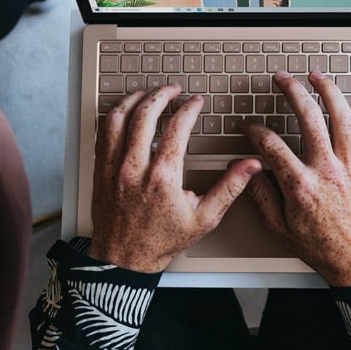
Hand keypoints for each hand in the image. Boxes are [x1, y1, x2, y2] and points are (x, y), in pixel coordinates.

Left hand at [87, 85, 261, 272]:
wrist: (124, 260)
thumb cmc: (162, 241)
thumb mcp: (204, 218)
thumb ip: (229, 187)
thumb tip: (250, 166)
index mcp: (162, 178)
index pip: (176, 128)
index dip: (189, 109)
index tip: (195, 103)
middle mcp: (134, 168)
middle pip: (145, 114)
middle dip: (162, 95)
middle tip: (173, 89)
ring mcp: (113, 168)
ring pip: (118, 118)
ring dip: (134, 99)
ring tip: (148, 93)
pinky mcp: (100, 171)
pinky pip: (102, 133)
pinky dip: (114, 116)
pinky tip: (125, 112)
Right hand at [241, 70, 350, 286]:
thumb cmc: (321, 247)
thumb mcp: (279, 228)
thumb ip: (261, 196)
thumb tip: (246, 172)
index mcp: (300, 185)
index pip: (270, 144)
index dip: (255, 130)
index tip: (249, 127)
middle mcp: (326, 170)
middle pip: (308, 118)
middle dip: (292, 92)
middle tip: (282, 79)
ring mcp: (350, 168)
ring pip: (342, 119)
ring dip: (329, 93)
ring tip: (317, 77)